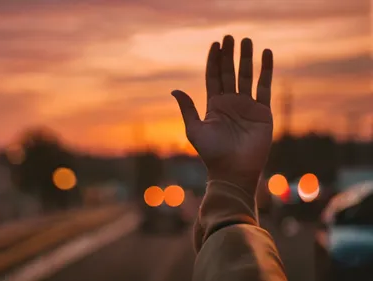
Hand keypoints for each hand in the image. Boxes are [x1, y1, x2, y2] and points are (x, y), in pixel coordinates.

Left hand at [172, 35, 273, 194]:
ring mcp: (247, 106)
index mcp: (214, 105)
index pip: (213, 77)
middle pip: (229, 73)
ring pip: (247, 76)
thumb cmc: (211, 153)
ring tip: (248, 40)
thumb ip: (187, 108)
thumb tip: (174, 89)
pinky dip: (266, 71)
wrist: (233, 171)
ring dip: (247, 58)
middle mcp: (231, 103)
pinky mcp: (262, 112)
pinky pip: (264, 87)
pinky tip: (266, 55)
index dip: (214, 61)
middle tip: (230, 36)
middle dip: (230, 55)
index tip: (216, 44)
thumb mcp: (195, 129)